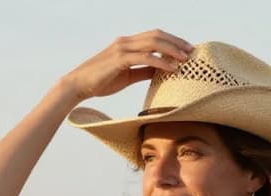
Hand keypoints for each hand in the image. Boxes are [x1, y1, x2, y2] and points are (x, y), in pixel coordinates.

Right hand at [63, 30, 194, 104]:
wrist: (79, 85)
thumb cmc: (101, 81)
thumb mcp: (127, 76)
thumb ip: (143, 70)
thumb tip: (159, 71)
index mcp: (127, 44)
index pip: (153, 37)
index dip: (171, 41)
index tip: (186, 49)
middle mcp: (126, 42)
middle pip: (156, 35)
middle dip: (176, 42)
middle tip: (191, 50)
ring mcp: (122, 49)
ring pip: (152, 43)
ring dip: (172, 49)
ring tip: (186, 58)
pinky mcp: (119, 59)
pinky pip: (145, 58)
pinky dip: (161, 62)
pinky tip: (172, 68)